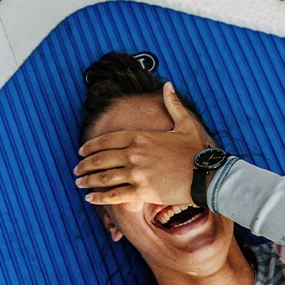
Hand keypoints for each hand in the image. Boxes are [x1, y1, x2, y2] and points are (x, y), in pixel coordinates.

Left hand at [73, 83, 208, 206]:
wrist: (208, 175)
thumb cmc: (197, 150)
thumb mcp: (185, 123)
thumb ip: (173, 104)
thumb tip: (168, 85)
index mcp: (141, 136)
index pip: (107, 140)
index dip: (91, 146)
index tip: (81, 151)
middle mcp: (134, 154)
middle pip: (101, 159)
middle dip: (84, 164)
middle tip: (76, 170)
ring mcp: (136, 173)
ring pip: (103, 177)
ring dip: (87, 180)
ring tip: (79, 183)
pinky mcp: (141, 192)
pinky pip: (114, 195)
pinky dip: (99, 197)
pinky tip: (90, 199)